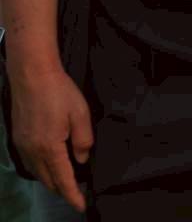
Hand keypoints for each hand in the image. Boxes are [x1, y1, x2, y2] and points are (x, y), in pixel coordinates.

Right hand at [10, 66, 92, 212]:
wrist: (32, 76)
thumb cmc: (60, 92)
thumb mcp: (81, 114)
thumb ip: (83, 140)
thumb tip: (82, 160)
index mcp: (50, 148)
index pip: (63, 180)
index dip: (73, 195)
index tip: (81, 206)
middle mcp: (33, 152)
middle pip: (48, 180)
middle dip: (62, 191)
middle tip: (77, 194)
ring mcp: (23, 146)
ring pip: (38, 173)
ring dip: (51, 181)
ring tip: (66, 183)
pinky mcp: (18, 139)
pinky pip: (30, 163)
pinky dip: (41, 170)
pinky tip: (50, 166)